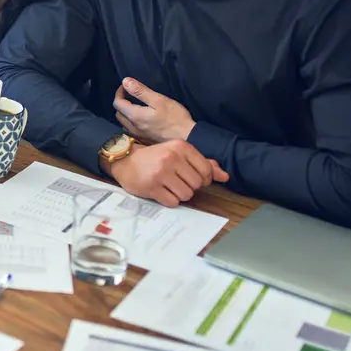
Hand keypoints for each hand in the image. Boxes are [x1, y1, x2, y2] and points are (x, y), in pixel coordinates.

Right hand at [106, 141, 228, 207]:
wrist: (126, 161)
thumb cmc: (155, 158)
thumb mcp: (179, 154)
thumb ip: (203, 163)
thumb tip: (225, 176)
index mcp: (181, 147)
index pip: (206, 171)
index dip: (203, 179)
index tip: (191, 177)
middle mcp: (172, 158)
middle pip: (197, 184)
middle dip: (190, 187)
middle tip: (177, 182)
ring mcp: (161, 173)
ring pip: (186, 195)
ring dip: (180, 195)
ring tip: (169, 187)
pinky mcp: (152, 187)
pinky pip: (172, 202)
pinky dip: (169, 200)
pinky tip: (161, 192)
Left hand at [113, 78, 195, 142]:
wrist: (187, 137)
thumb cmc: (174, 117)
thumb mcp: (158, 100)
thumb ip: (140, 91)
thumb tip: (125, 82)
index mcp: (134, 116)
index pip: (117, 103)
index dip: (119, 93)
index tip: (126, 87)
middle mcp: (132, 127)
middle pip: (118, 113)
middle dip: (121, 102)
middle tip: (130, 95)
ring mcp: (137, 135)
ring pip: (123, 122)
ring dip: (125, 113)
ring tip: (134, 105)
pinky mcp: (143, 140)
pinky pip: (130, 129)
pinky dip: (130, 121)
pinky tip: (140, 118)